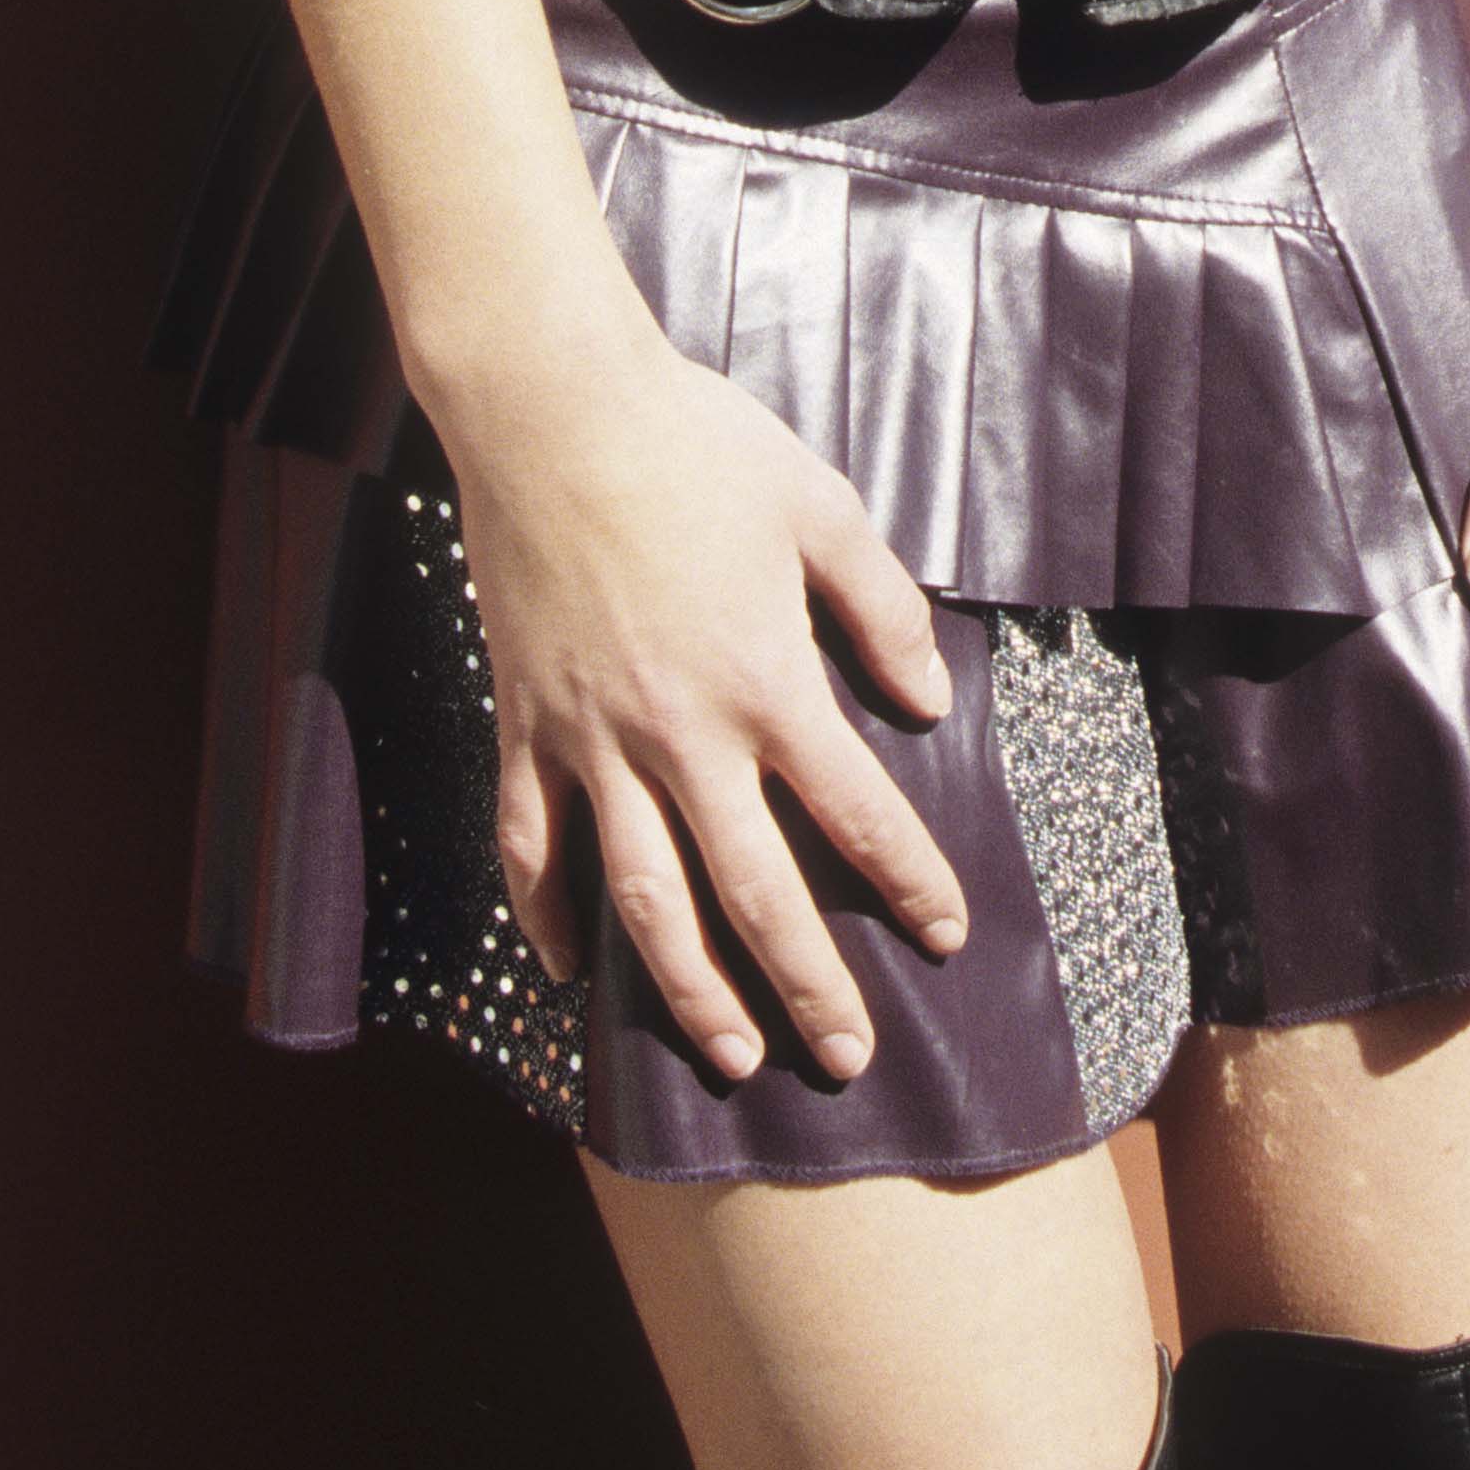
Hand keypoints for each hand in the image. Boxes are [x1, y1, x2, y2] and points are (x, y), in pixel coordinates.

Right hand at [442, 291, 969, 1086]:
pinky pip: (530, 846)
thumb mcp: (820, 506)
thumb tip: (932, 699)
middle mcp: (680, 733)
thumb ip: (880, 608)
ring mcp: (591, 738)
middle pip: (754, 891)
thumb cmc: (697, 446)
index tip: (946, 932)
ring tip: (731, 1053)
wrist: (553, 410)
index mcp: (765, 679)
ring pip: (643, 898)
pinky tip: (575, 971)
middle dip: (808, 984)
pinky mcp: (523, 724)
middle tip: (847, 1058)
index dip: (909, 879)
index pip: (856, 809)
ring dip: (689, 988)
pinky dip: (546, 918)